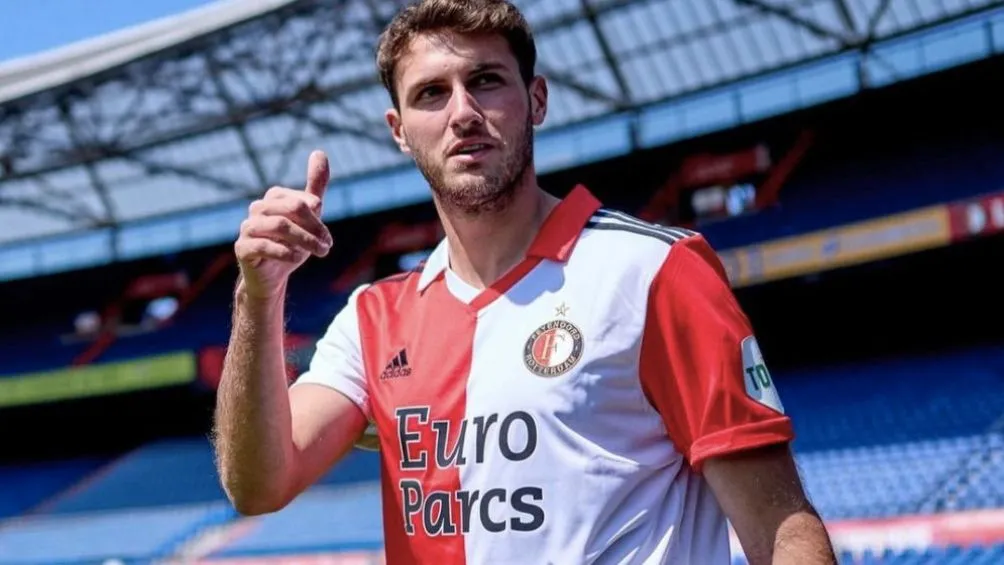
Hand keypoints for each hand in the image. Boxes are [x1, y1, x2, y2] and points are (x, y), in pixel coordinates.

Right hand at [235, 150, 333, 298]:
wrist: (271, 276)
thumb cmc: (291, 243)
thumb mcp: (308, 215)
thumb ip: (315, 185)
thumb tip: (319, 152)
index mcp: (273, 198)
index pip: (301, 200)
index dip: (317, 218)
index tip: (326, 236)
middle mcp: (258, 209)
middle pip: (292, 209)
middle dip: (314, 228)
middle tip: (327, 245)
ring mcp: (248, 227)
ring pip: (279, 226)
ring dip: (305, 241)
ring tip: (319, 252)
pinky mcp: (242, 248)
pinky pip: (264, 246)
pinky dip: (285, 252)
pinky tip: (297, 259)